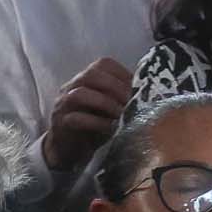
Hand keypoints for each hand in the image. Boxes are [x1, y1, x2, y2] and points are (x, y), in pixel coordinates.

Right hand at [41, 56, 133, 170]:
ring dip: (106, 103)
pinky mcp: (60, 123)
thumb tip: (151, 93)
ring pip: (80, 93)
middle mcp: (72, 86)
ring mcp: (63, 104)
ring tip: (122, 114)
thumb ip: (123, 97)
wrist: (69, 148)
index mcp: (86, 78)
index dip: (123, 74)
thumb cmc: (95, 124)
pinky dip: (97, 122)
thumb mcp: (111, 107)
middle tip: (132, 101)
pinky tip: (111, 128)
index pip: (103, 64)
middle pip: (91, 74)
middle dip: (116, 87)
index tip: (139, 88)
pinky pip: (75, 118)